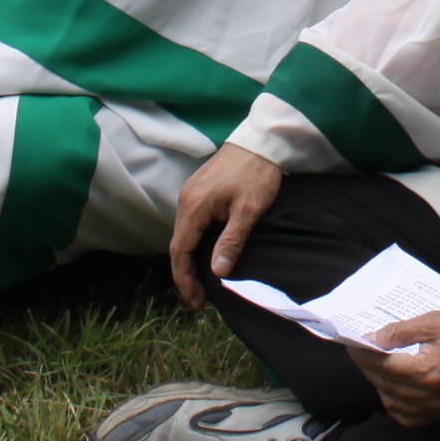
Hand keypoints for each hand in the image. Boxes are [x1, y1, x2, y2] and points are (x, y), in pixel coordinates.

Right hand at [167, 143, 285, 305]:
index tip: (196, 300)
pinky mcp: (198, 190)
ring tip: (201, 282)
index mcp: (194, 206)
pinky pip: (190, 223)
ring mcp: (190, 193)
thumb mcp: (249, 210)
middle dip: (186, 273)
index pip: (180, 250)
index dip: (185, 278)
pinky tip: (204, 254)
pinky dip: (194, 243)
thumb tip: (217, 272)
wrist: (261, 140)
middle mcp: (186, 200)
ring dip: (189, 259)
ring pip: (183, 234)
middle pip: (178, 244)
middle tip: (199, 298)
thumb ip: (231, 241)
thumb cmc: (258, 174)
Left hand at [346, 308, 439, 428]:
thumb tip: (374, 339)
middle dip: (369, 366)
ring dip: (380, 385)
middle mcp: (431, 397)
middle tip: (361, 349)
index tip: (352, 341)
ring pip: (393, 404)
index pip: (382, 366)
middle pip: (385, 384)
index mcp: (428, 372)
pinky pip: (409, 417)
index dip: (363, 353)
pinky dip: (396, 403)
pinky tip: (394, 387)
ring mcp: (438, 409)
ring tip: (378, 365)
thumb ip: (400, 332)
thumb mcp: (434, 321)